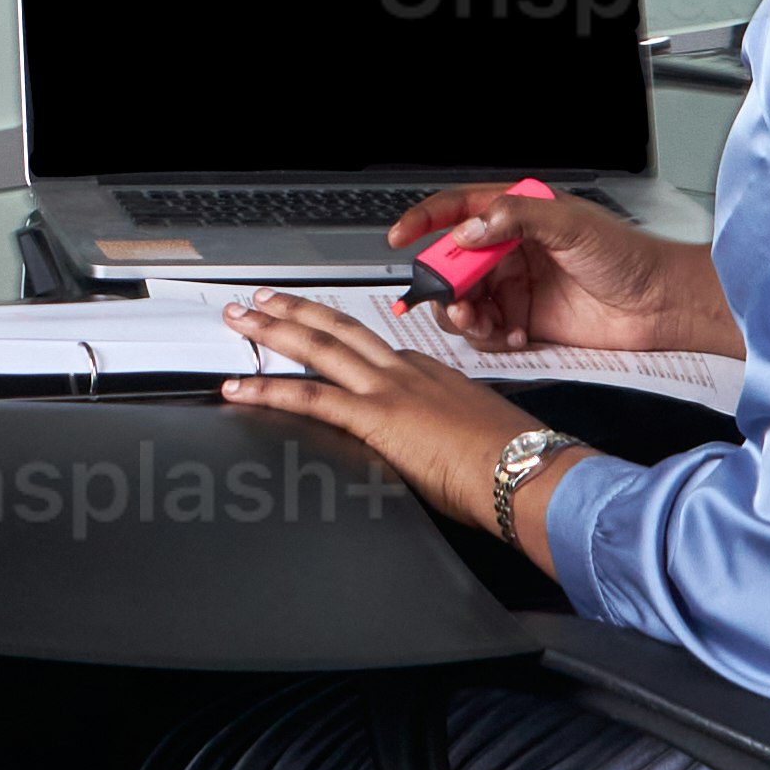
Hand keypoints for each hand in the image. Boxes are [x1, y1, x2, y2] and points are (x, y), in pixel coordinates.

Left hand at [224, 299, 560, 555]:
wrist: (528, 469)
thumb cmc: (513, 461)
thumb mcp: (473, 434)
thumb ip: (443, 432)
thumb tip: (433, 451)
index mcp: (430, 371)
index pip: (373, 346)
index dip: (337, 335)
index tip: (316, 331)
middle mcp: (405, 370)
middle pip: (339, 329)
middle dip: (295, 310)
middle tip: (260, 299)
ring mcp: (388, 389)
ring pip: (319, 347)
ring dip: (273, 330)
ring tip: (241, 321)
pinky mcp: (376, 416)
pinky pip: (310, 396)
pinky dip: (269, 389)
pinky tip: (241, 388)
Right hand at [385, 179, 738, 366]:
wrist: (662, 306)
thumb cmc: (629, 256)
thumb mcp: (572, 225)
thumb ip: (516, 219)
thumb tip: (469, 230)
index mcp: (518, 214)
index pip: (458, 209)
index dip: (424, 221)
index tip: (399, 236)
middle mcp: (512, 250)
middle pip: (455, 263)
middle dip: (445, 283)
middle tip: (454, 299)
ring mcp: (518, 287)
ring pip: (467, 300)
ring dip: (464, 314)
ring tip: (480, 322)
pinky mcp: (528, 322)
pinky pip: (490, 332)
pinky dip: (493, 338)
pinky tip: (516, 335)